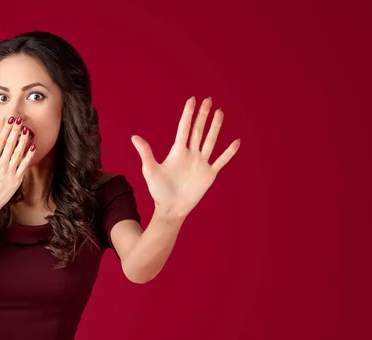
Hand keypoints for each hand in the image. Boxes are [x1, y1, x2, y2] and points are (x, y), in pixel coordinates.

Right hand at [0, 116, 35, 217]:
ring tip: (27, 130)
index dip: (6, 129)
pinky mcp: (17, 180)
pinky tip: (32, 147)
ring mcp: (10, 172)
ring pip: (19, 153)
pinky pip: (24, 165)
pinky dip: (29, 156)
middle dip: (16, 131)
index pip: (0, 141)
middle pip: (10, 144)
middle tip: (21, 119)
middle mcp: (1, 165)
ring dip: (23, 141)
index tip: (10, 120)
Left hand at [131, 96, 239, 219]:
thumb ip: (145, 153)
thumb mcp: (150, 170)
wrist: (170, 208)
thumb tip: (134, 137)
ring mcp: (201, 163)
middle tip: (208, 100)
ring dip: (215, 127)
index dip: (188, 114)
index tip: (192, 100)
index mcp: (177, 151)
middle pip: (198, 130)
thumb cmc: (158, 190)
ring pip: (210, 141)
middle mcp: (191, 154)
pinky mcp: (209, 174)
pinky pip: (221, 160)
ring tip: (220, 112)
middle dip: (203, 115)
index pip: (184, 128)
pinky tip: (236, 141)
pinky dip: (229, 152)